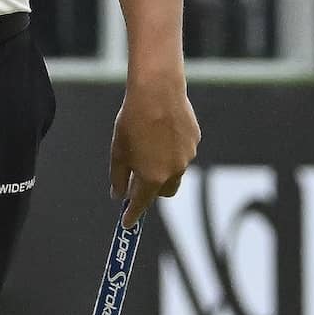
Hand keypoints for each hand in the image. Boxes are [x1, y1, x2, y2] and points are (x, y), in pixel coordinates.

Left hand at [109, 69, 199, 226]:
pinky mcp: (194, 141)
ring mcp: (187, 156)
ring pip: (175, 171)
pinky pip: (182, 152)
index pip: (142, 204)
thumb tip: (118, 195)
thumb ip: (119, 178)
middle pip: (163, 192)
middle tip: (137, 178)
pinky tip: (161, 131)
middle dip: (151, 190)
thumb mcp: (118, 152)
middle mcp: (174, 171)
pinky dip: (171, 150)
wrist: (157, 91)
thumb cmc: (133, 121)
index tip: (127, 223)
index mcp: (152, 177)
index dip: (133, 215)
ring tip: (148, 145)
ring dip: (162, 168)